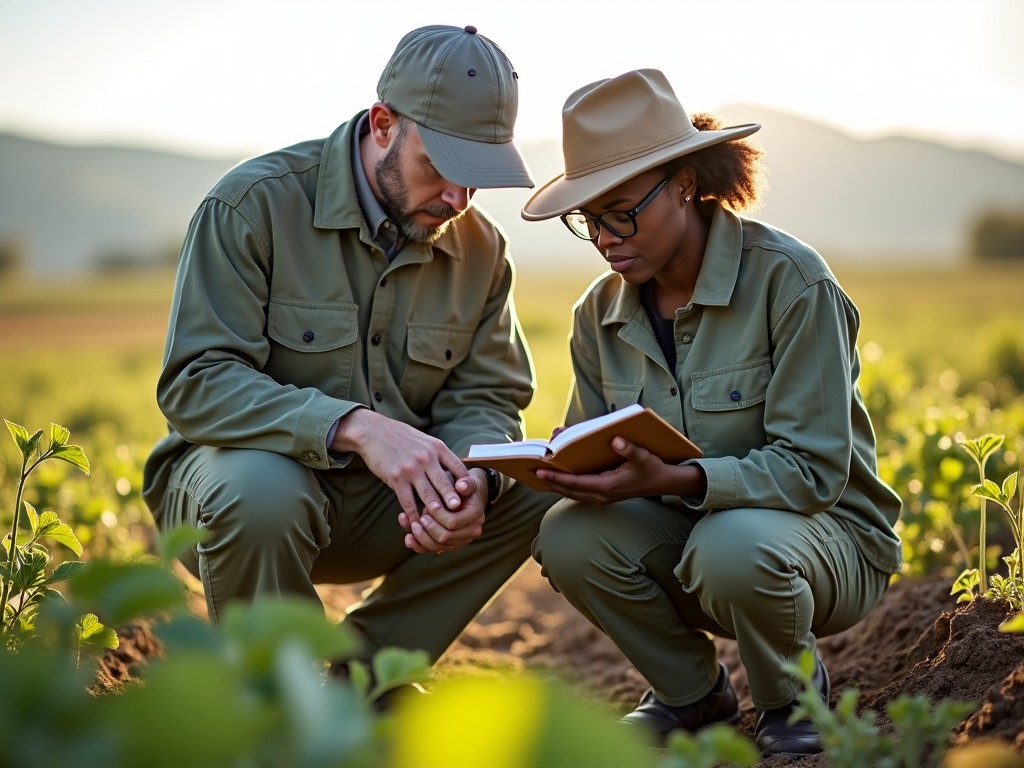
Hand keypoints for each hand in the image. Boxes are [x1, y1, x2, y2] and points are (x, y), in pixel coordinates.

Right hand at [331, 408, 467, 526]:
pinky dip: (413, 513)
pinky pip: (408, 500)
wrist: (373, 432)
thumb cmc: (401, 437)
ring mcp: (411, 469)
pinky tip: (417, 522)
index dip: (465, 483)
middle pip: (444, 482)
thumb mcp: (425, 440)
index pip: (457, 467)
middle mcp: (426, 458)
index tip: (470, 496)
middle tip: (461, 512)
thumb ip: (439, 455)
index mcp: (437, 447)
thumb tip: (454, 471)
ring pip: (428, 494)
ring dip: (436, 510)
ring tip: (442, 521)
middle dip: (453, 499)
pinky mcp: (396, 478)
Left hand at [398, 468, 488, 553]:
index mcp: (476, 516)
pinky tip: (408, 538)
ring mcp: (460, 540)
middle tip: (419, 517)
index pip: (453, 522)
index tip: (427, 507)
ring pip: (437, 546)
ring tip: (412, 524)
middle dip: (429, 528)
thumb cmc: (463, 486)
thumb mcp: (467, 481)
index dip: (438, 515)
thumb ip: (466, 483)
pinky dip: (418, 545)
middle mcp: (471, 532)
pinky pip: (432, 549)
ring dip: (421, 537)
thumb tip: (461, 485)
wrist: (467, 495)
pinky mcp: (450, 545)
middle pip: (445, 537)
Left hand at [535, 437, 699, 505]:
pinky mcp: (603, 496)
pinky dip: (565, 486)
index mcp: (608, 487)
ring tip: (538, 473)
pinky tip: (555, 478)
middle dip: (550, 480)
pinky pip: (578, 493)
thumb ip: (630, 449)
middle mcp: (602, 496)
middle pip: (568, 490)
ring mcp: (601, 498)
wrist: (664, 483)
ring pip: (572, 493)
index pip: (575, 483)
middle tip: (531, 469)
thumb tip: (615, 439)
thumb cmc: (653, 468)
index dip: (556, 476)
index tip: (540, 469)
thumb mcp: (644, 457)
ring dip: (555, 484)